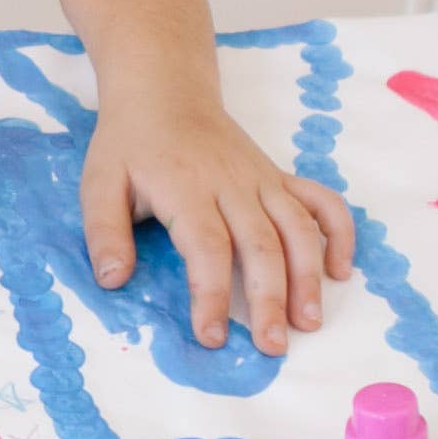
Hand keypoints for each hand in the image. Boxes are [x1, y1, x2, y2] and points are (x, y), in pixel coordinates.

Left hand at [79, 93, 354, 355]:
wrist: (163, 91)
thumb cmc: (129, 145)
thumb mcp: (98, 184)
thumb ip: (104, 232)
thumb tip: (112, 281)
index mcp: (187, 190)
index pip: (207, 249)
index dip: (212, 295)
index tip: (212, 337)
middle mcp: (233, 185)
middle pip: (260, 246)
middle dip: (269, 299)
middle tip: (273, 347)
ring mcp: (262, 179)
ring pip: (298, 228)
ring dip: (309, 276)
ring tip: (309, 322)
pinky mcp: (278, 176)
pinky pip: (320, 201)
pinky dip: (338, 232)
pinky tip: (339, 271)